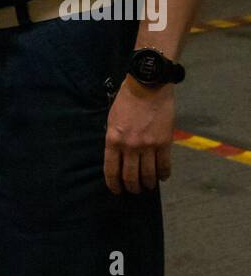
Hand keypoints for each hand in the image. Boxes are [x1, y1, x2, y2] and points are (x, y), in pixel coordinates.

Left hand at [104, 76, 174, 195]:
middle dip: (132, 187)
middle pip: (130, 177)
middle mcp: (129, 146)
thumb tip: (117, 157)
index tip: (116, 190)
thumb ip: (114, 139)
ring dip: (148, 184)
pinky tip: (162, 177)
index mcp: (113, 140)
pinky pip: (164, 165)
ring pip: (148, 174)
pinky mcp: (164, 143)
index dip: (114, 184)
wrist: (148, 85)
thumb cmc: (127, 99)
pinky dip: (163, 174)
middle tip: (134, 190)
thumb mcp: (112, 119)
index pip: (111, 170)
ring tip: (148, 186)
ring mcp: (148, 146)